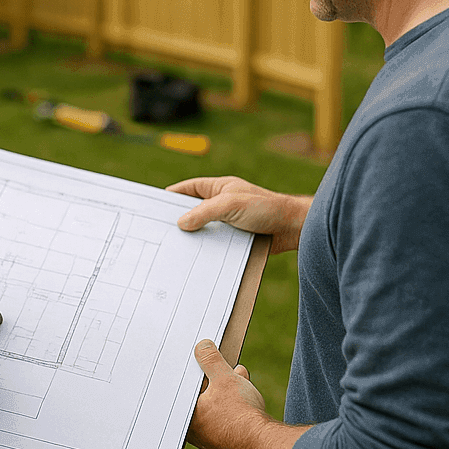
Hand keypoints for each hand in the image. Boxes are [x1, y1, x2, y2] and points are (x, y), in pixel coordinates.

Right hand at [166, 176, 311, 253]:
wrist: (292, 229)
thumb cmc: (266, 208)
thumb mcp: (231, 205)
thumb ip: (204, 212)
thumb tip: (181, 223)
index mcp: (219, 188)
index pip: (190, 188)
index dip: (173, 195)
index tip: (155, 204)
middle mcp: (222, 204)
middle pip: (193, 211)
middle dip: (179, 221)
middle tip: (161, 232)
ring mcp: (228, 223)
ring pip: (204, 230)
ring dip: (194, 239)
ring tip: (175, 249)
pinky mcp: (235, 239)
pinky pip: (215, 245)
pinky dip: (206, 251)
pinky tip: (196, 260)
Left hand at [188, 339, 305, 448]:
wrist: (264, 445)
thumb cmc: (239, 415)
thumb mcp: (224, 378)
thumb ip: (210, 360)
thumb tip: (202, 346)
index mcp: (183, 417)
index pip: (177, 388)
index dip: (186, 369)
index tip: (189, 356)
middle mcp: (192, 431)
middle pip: (195, 396)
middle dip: (207, 376)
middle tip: (213, 359)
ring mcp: (209, 437)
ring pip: (211, 405)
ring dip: (223, 387)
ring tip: (237, 373)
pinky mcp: (226, 439)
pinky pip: (224, 415)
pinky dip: (231, 401)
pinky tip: (243, 388)